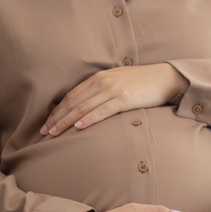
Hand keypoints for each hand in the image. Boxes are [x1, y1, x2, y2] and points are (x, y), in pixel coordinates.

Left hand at [41, 63, 187, 136]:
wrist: (166, 78)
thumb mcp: (120, 82)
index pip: (71, 96)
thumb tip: (91, 105)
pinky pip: (101, 111)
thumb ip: (105, 90)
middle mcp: (102, 82)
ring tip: (55, 133)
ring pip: (82, 108)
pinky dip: (88, 119)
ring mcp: (113, 90)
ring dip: (66, 121)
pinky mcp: (124, 99)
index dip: (57, 110)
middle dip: (56, 118)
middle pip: (73, 102)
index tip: (47, 123)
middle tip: (44, 132)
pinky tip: (78, 127)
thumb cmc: (145, 83)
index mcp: (99, 77)